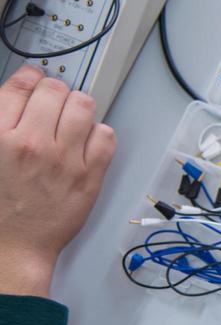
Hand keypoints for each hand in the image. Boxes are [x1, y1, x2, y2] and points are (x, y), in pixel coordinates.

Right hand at [0, 67, 115, 296]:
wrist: (13, 246)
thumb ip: (1, 126)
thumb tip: (15, 99)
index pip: (21, 85)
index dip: (30, 78)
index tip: (35, 81)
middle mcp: (32, 143)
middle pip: (55, 90)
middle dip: (56, 93)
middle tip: (55, 104)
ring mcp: (64, 159)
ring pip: (84, 106)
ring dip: (80, 108)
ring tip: (73, 119)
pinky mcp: (89, 176)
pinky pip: (106, 135)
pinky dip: (100, 133)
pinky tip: (88, 142)